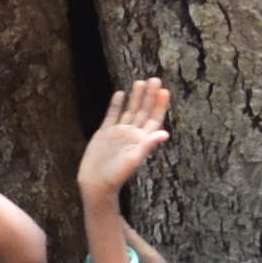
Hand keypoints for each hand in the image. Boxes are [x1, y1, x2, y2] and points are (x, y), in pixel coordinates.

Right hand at [75, 78, 175, 207]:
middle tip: (155, 79)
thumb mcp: (134, 159)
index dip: (160, 105)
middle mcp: (132, 134)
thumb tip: (165, 133)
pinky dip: (116, 105)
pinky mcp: (104, 133)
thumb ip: (148, 145)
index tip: (165, 90)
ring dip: (135, 97)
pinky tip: (120, 94)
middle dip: (149, 96)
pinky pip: (112, 115)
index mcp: (142, 140)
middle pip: (143, 111)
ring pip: (129, 110)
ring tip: (140, 82)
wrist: (96, 183)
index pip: (154, 119)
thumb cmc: (117, 175)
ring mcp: (118, 133)